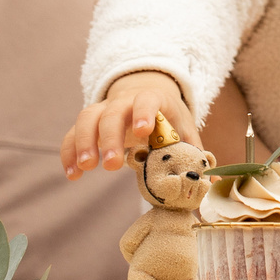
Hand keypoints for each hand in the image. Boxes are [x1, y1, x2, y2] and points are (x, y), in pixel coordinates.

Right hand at [61, 71, 193, 179]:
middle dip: (109, 137)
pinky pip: (72, 134)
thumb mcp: (184, 129)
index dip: (144, 113)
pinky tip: (72, 174)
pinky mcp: (88, 124)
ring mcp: (103, 110)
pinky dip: (69, 152)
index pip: (147, 100)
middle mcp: (123, 101)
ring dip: (83, 142)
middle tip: (110, 165)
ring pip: (86, 118)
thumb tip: (211, 183)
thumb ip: (194, 153)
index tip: (143, 131)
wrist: (144, 95)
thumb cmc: (168, 119)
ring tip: (85, 168)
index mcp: (153, 100)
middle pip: (111, 113)